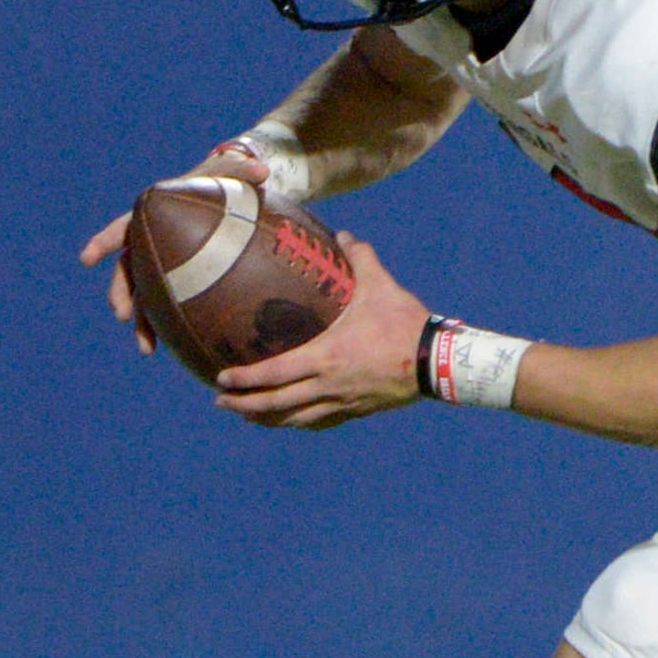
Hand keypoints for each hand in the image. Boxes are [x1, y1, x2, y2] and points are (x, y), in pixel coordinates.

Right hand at [78, 148, 268, 353]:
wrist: (230, 199)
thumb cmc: (225, 183)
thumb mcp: (232, 175)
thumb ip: (242, 170)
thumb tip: (261, 170)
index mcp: (153, 215)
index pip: (123, 229)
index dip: (104, 243)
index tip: (87, 259)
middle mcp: (152, 243)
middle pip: (128, 271)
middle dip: (121, 293)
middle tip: (122, 314)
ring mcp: (163, 265)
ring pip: (143, 296)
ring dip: (142, 322)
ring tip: (147, 348)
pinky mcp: (179, 281)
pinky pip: (167, 306)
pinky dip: (167, 328)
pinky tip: (173, 349)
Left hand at [215, 235, 427, 428]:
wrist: (436, 362)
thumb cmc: (404, 323)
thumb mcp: (380, 285)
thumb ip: (360, 258)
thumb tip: (345, 235)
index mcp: (325, 357)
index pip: (274, 373)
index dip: (245, 378)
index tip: (222, 378)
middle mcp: (328, 385)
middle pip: (276, 404)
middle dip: (245, 404)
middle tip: (221, 401)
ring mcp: (342, 402)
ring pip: (296, 419)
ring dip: (268, 418)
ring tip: (247, 415)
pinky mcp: (357, 411)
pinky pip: (320, 422)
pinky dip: (299, 422)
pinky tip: (291, 421)